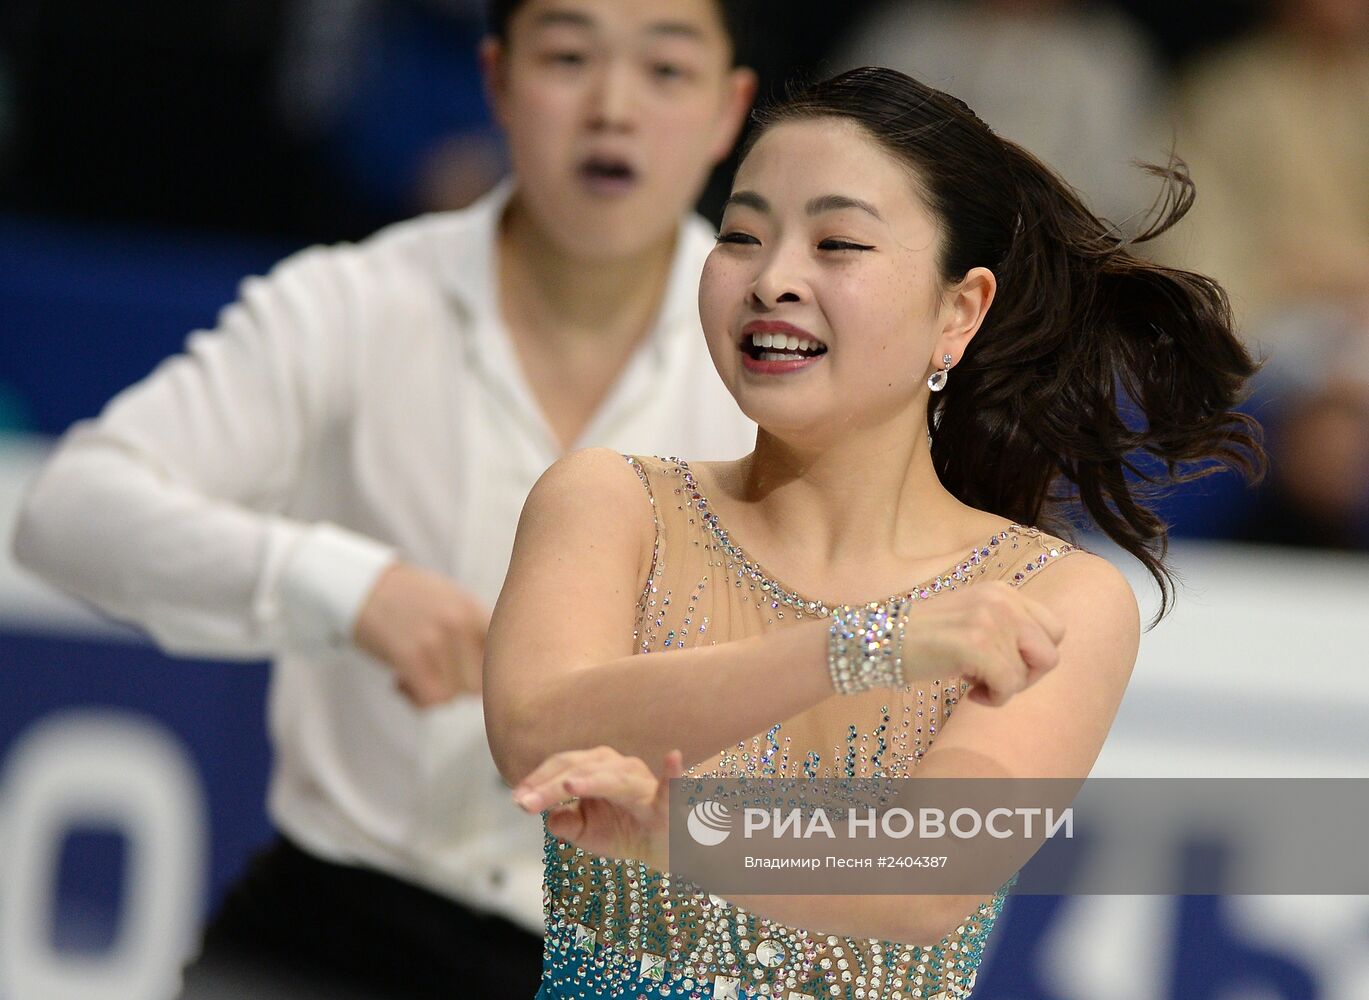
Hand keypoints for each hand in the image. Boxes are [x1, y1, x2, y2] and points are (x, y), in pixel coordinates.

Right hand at [352, 561, 489, 706]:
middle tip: (433, 674)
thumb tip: (498, 679)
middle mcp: (461, 622)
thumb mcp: (454, 603)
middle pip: (479, 686)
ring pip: (454, 696)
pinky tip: (400, 680)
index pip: (503, 662)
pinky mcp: (409, 654)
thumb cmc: (410, 600)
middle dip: (456, 688)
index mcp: (475, 610)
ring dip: (433, 692)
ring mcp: (436, 638)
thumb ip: (477, 634)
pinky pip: (430, 699)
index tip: (463, 674)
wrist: (360, 585)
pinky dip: (416, 699)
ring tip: (414, 673)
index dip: (486, 678)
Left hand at [511, 746, 684, 870]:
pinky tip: (673, 757)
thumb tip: (549, 819)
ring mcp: (644, 785)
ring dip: (592, 781)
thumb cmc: (625, 832)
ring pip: (614, 779)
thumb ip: (565, 823)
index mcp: (600, 768)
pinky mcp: (666, 807)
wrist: (664, 851)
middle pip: (580, 770)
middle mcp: (621, 769)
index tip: (517, 800)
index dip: (538, 781)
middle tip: (524, 803)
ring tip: (568, 786)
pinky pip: (671, 790)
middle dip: (550, 786)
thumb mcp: (587, 831)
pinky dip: (673, 775)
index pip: (563, 768)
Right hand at [902, 580, 1065, 706]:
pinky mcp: (978, 646)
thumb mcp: (973, 616)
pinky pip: (1008, 686)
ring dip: (1003, 688)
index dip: (1035, 655)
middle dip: (1027, 675)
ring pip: (1026, 675)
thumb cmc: (925, 636)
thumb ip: (1007, 626)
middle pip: (1050, 653)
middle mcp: (1003, 600)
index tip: (1006, 663)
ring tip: (974, 682)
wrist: (883, 639)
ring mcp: (991, 621)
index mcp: (1004, 591)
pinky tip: (970, 693)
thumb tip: (1038, 658)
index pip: (1054, 629)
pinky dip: (993, 699)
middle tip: (996, 679)